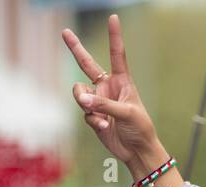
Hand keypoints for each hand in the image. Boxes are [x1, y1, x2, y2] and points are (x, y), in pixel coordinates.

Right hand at [63, 15, 166, 179]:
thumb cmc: (139, 128)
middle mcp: (108, 87)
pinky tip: (103, 127)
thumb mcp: (125, 113)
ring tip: (98, 116)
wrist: (136, 150)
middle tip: (65, 32)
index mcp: (122, 81)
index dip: (114, 36)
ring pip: (80, 94)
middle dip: (76, 48)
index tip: (113, 17)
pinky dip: (92, 120)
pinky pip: (84, 113)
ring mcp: (99, 101)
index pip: (116, 54)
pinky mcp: (93, 116)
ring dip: (85, 103)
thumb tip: (82, 99)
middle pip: (87, 64)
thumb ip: (103, 104)